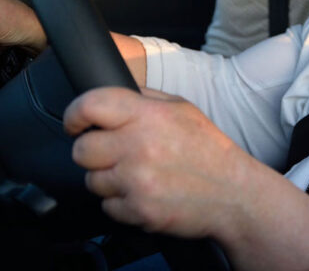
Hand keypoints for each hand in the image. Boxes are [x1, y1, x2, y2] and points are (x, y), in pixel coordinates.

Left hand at [64, 87, 251, 238]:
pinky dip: (121, 202)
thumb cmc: (208, 149)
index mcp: (149, 116)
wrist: (233, 193)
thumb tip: (109, 97)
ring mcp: (137, 181)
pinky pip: (108, 206)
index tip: (76, 123)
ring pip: (92, 181)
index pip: (90, 105)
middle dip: (93, 151)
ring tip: (138, 173)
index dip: (75, 114)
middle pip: (82, 150)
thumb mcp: (182, 108)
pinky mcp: (138, 210)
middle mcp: (139, 147)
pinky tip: (145, 191)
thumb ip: (144, 98)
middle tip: (115, 152)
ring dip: (108, 179)